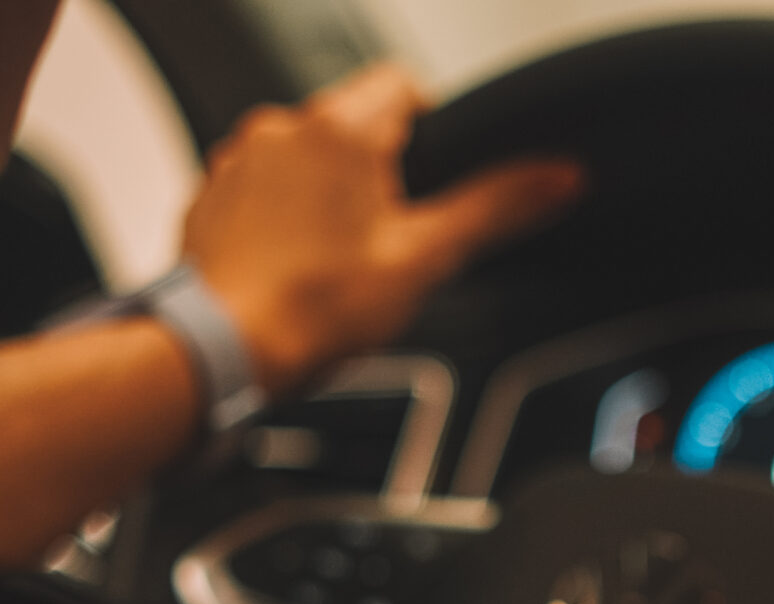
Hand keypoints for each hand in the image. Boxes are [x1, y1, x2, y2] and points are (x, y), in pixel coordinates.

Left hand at [182, 64, 584, 397]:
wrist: (226, 349)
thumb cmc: (316, 308)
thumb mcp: (428, 257)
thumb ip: (497, 208)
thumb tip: (561, 176)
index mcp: (339, 129)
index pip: (403, 84)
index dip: (430, 127)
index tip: (429, 180)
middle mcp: (281, 128)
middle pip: (355, 125)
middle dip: (379, 173)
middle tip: (388, 238)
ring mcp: (238, 159)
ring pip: (308, 158)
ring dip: (329, 195)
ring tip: (337, 261)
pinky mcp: (212, 195)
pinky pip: (265, 189)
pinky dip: (284, 218)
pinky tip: (296, 267)